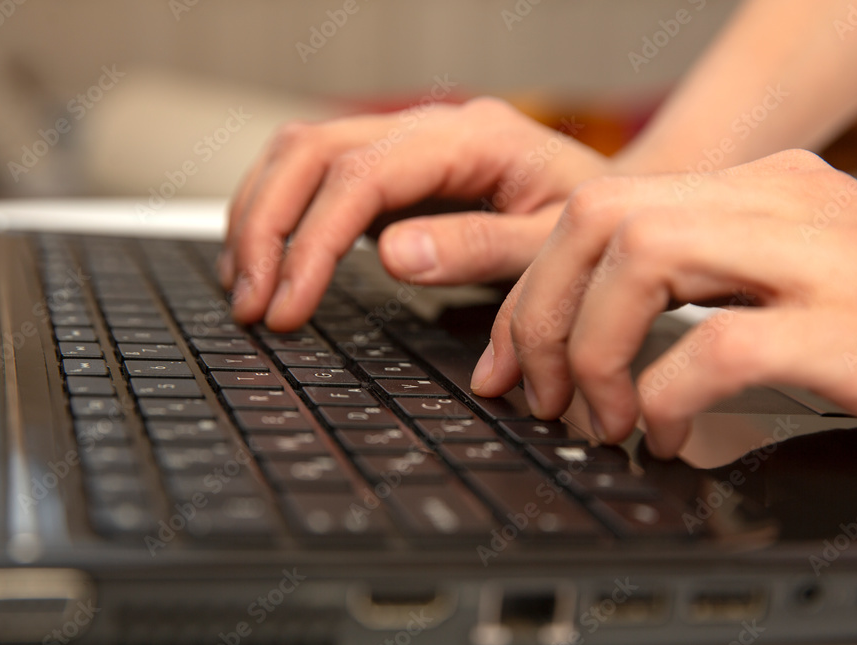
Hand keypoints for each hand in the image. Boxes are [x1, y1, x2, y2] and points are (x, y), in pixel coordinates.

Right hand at [222, 97, 611, 328]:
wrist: (609, 202)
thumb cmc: (589, 226)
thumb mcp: (554, 245)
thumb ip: (481, 248)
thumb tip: (393, 256)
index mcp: (472, 139)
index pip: (363, 175)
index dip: (313, 240)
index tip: (288, 305)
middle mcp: (428, 127)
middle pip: (311, 151)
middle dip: (266, 227)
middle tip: (253, 305)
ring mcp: (404, 142)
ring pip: (298, 153)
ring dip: (258, 218)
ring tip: (246, 290)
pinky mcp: (391, 168)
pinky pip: (314, 175)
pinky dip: (277, 214)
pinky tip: (268, 261)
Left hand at [471, 150, 856, 466]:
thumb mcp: (789, 288)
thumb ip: (697, 287)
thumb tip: (576, 337)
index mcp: (764, 188)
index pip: (600, 208)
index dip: (530, 290)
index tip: (507, 362)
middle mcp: (793, 202)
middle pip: (602, 219)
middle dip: (540, 315)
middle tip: (541, 394)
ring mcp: (834, 259)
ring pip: (646, 261)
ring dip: (594, 352)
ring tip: (605, 417)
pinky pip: (721, 347)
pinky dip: (668, 400)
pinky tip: (673, 439)